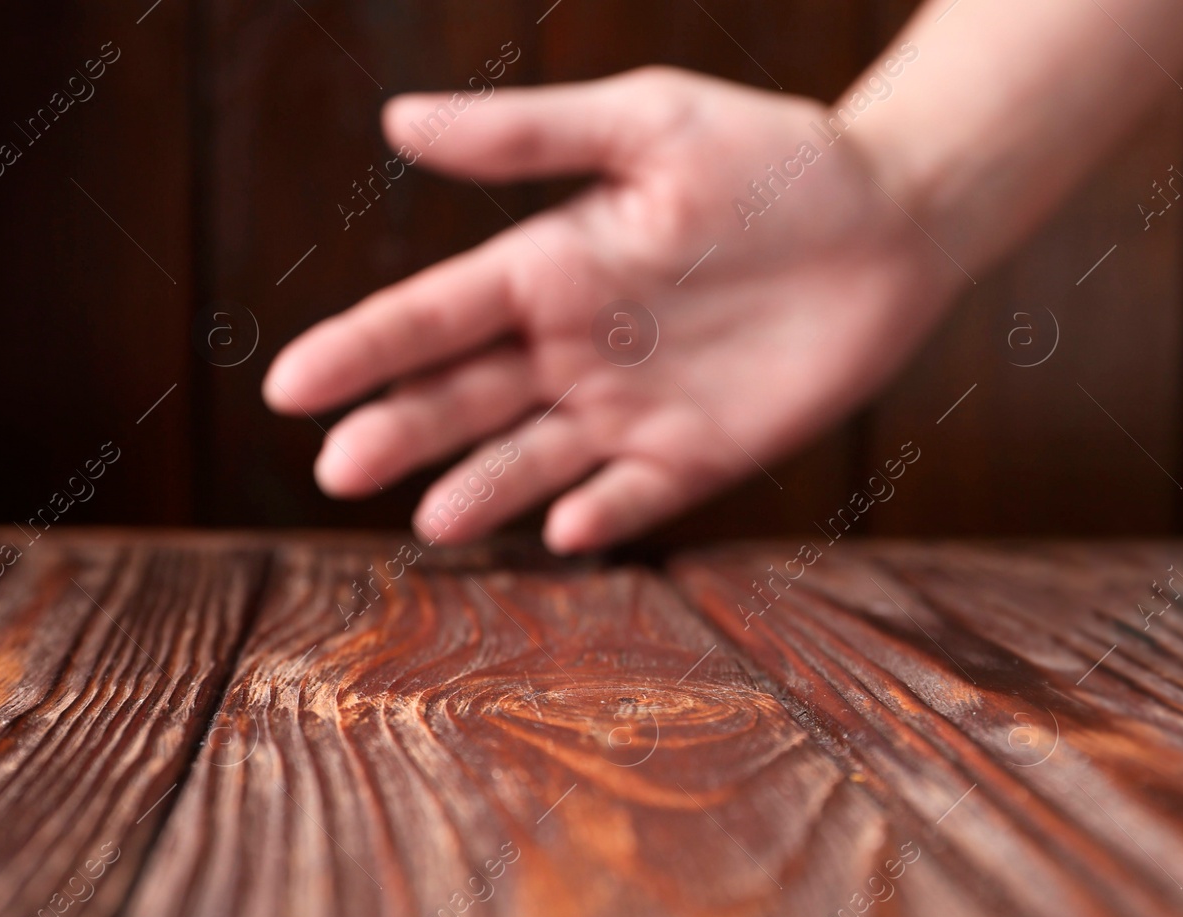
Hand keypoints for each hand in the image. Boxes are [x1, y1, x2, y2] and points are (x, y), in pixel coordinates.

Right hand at [262, 66, 966, 552]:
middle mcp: (569, 350)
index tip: (289, 384)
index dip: (362, 349)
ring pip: (532, 459)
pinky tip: (563, 529)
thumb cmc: (769, 159)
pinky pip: (634, 495)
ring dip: (482, 489)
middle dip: (400, 432)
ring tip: (429, 520)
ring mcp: (627, 410)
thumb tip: (396, 120)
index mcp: (545, 270)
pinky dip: (599, 514)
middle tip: (337, 468)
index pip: (434, 317)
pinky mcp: (694, 455)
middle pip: (464, 399)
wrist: (893, 221)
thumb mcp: (646, 124)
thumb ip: (527, 135)